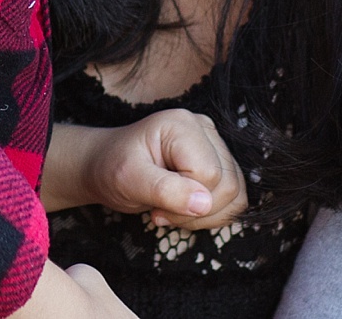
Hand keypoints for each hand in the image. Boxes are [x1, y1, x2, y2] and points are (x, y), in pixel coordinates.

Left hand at [54, 111, 245, 229]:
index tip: (155, 206)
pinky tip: (184, 209)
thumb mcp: (129, 180)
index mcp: (182, 125)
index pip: (209, 174)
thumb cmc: (112, 168)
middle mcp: (204, 129)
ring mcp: (214, 145)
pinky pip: (234, 199)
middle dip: (195, 212)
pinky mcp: (218, 162)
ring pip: (235, 195)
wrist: (106, 165)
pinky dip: (211, 215)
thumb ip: (166, 190)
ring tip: (170, 210)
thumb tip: (204, 203)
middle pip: (228, 185)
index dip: (186, 201)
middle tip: (160, 211)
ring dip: (203, 216)